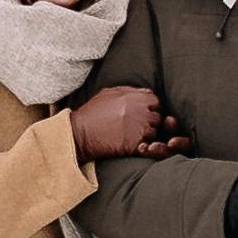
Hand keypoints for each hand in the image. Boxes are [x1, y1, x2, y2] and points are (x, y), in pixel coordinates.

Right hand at [68, 84, 184, 160]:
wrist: (79, 134)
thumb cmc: (92, 113)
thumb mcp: (109, 93)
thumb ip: (130, 91)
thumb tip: (144, 92)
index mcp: (136, 97)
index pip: (155, 101)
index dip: (149, 108)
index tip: (140, 114)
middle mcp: (141, 111)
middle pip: (157, 117)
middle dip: (149, 122)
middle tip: (135, 126)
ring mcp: (140, 128)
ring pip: (154, 132)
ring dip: (146, 135)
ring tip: (131, 135)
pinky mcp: (136, 144)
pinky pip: (148, 145)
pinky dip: (141, 146)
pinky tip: (128, 144)